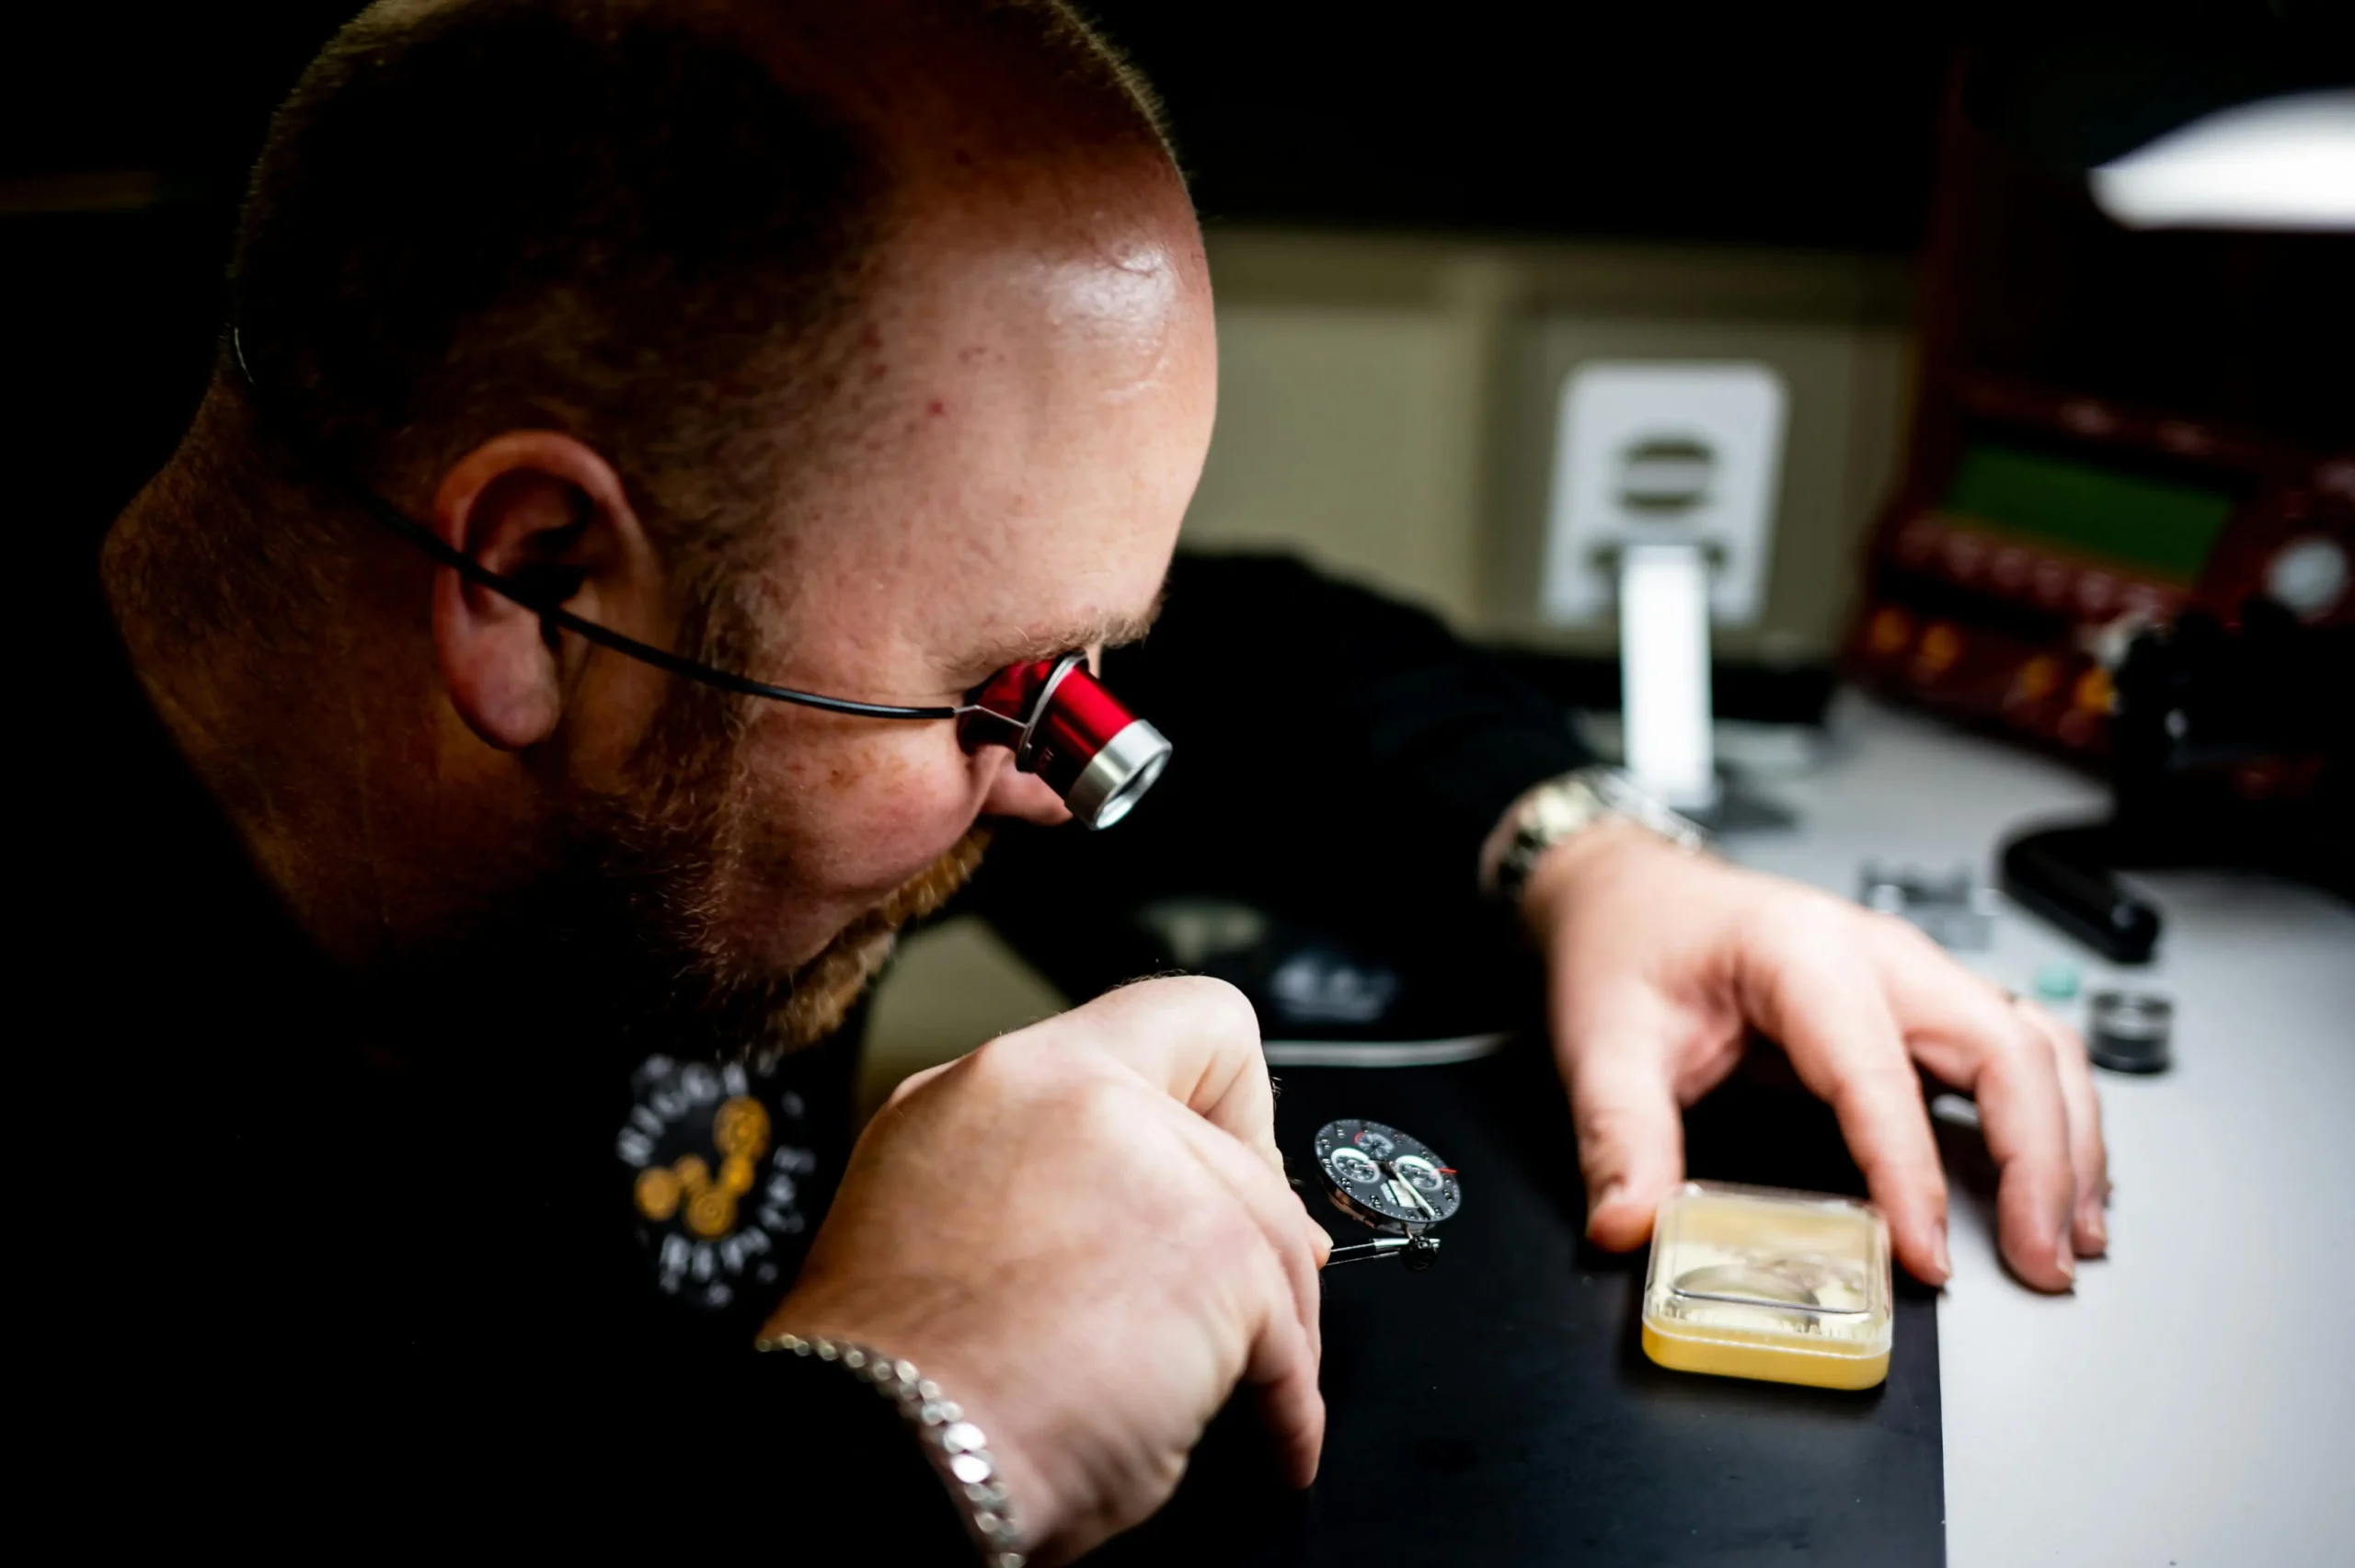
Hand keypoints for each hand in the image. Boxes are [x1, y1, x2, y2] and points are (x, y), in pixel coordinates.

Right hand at [762, 976, 1329, 1565]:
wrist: (880, 1457)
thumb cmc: (896, 1387)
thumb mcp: (933, 1219)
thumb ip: (1044, 1177)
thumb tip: (1142, 1213)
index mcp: (995, 1083)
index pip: (1174, 1019)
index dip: (1221, 1104)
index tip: (1212, 1173)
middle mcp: (1068, 1092)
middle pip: (1235, 1142)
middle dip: (1251, 1237)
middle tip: (1241, 1308)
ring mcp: (1148, 1162)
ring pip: (1273, 1233)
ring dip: (1273, 1327)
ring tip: (1244, 1399)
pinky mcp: (1211, 1250)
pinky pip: (1291, 1331)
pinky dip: (1288, 1405)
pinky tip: (1268, 1448)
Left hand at [1525, 821, 2106, 1292]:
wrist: (1632, 895)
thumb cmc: (1627, 949)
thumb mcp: (1600, 1041)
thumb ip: (1617, 1136)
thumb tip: (1630, 1223)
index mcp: (1799, 952)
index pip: (1876, 1073)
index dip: (1910, 1172)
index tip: (1926, 1256)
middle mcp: (1877, 954)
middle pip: (2002, 1046)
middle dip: (2040, 1158)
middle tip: (2039, 1262)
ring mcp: (1911, 975)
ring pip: (2034, 1044)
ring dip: (2069, 1140)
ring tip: (2072, 1238)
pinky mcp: (1921, 1004)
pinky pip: (2020, 1050)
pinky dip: (2057, 1116)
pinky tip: (2062, 1185)